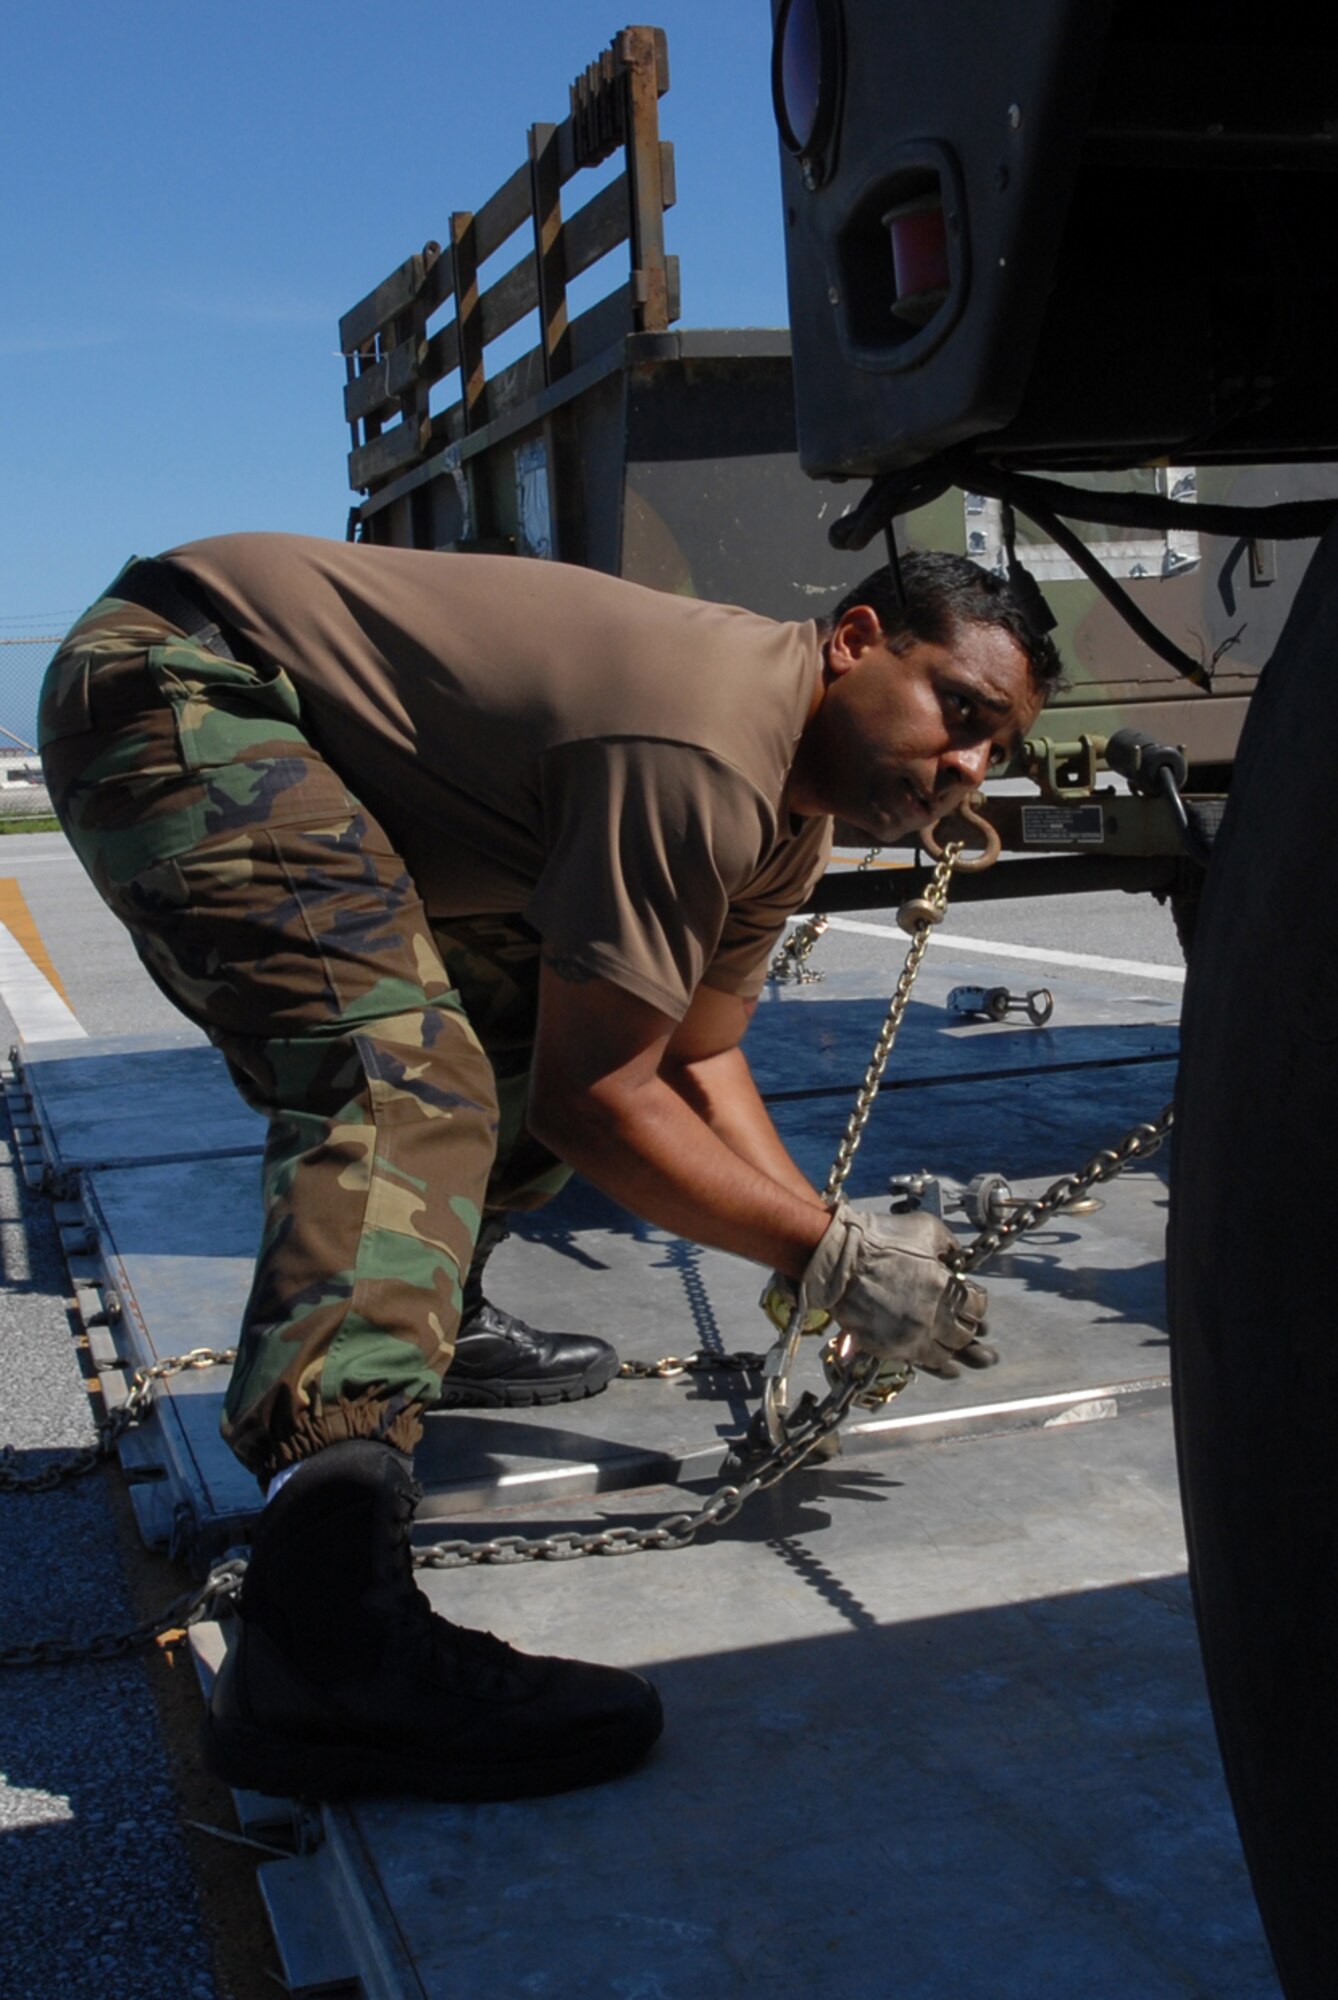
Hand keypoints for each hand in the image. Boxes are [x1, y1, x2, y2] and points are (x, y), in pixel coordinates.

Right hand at [798, 1202, 994, 1377]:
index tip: (972, 1298)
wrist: (838, 1258)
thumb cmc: (880, 1239)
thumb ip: (949, 1245)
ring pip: (947, 1353)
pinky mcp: (891, 1348)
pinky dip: (939, 1366)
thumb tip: (958, 1257)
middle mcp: (932, 1317)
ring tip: (958, 1344)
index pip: (977, 1306)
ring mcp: (911, 1335)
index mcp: (944, 1288)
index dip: (977, 1301)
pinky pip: (924, 1364)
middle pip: (965, 1333)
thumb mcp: (926, 1229)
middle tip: (966, 1322)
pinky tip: (948, 1368)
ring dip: (954, 1347)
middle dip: (968, 1326)